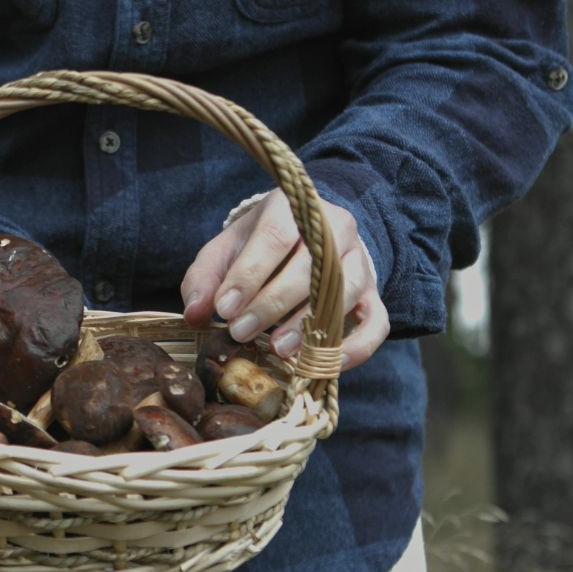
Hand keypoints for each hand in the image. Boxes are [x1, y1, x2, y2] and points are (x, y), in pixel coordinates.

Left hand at [179, 189, 388, 370]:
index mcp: (293, 208)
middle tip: (240, 332)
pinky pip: (377, 323)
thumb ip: (204, 279)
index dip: (250, 275)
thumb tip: (195, 314)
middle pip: (311, 267)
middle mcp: (335, 229)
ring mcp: (360, 261)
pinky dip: (357, 347)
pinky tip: (325, 363)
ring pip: (346, 292)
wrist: (304, 236)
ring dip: (311, 324)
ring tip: (278, 349)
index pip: (275, 238)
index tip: (225, 308)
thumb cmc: (258, 246)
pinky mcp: (374, 294)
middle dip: (272, 305)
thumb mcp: (224, 251)